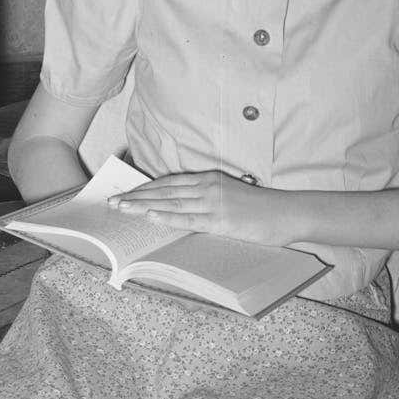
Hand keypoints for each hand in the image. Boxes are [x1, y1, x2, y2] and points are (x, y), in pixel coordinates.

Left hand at [108, 170, 288, 245]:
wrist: (286, 213)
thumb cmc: (262, 209)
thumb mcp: (231, 196)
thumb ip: (209, 199)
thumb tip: (186, 210)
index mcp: (210, 179)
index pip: (170, 182)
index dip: (146, 187)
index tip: (127, 192)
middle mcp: (207, 187)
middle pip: (164, 190)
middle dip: (136, 196)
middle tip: (112, 201)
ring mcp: (212, 202)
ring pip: (170, 202)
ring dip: (143, 205)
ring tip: (121, 208)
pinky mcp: (219, 219)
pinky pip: (187, 218)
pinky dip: (166, 216)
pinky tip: (149, 217)